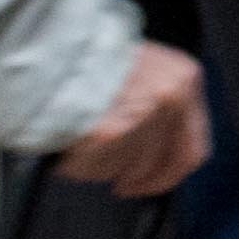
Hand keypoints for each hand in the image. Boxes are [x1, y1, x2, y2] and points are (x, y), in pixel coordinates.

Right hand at [59, 40, 210, 193]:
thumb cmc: (85, 64)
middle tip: (124, 186)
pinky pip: (103, 167)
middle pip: (166, 164)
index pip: (194, 147)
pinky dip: (85, 164)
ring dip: (106, 165)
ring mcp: (145, 113)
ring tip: (83, 142)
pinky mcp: (112, 131)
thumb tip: (160, 150)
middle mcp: (172, 95)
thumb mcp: (141, 70)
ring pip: (132, 168)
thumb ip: (160, 106)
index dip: (172, 172)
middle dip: (144, 181)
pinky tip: (72, 143)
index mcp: (185, 77)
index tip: (155, 180)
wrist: (44, 52)